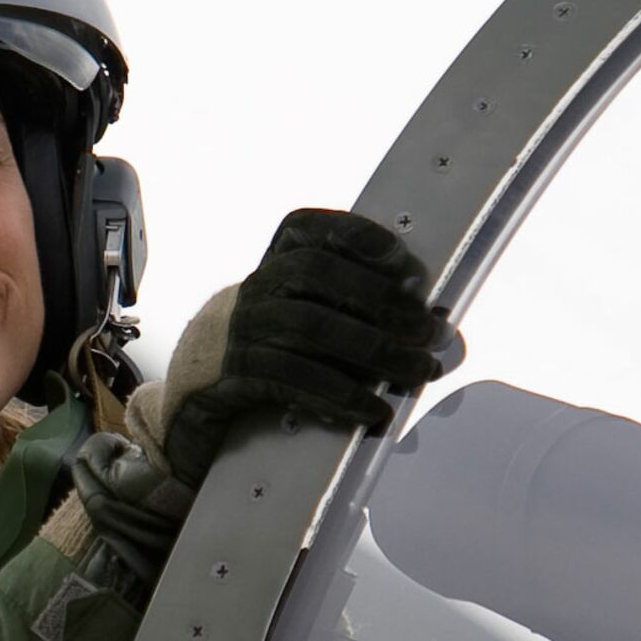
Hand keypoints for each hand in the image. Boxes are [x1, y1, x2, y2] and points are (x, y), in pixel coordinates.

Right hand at [127, 209, 452, 487]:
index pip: (310, 229)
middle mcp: (256, 288)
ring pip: (310, 327)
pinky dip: (337, 394)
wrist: (193, 398)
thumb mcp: (308, 326)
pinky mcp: (233, 374)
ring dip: (372, 350)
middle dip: (380, 298)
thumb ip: (365, 323)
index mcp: (274, 265)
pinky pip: (290, 378)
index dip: (357, 236)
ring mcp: (241, 329)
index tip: (404, 262)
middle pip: (317, 274)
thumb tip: (448, 343)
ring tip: (417, 372)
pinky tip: (371, 411)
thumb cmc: (271, 357)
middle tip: (428, 331)